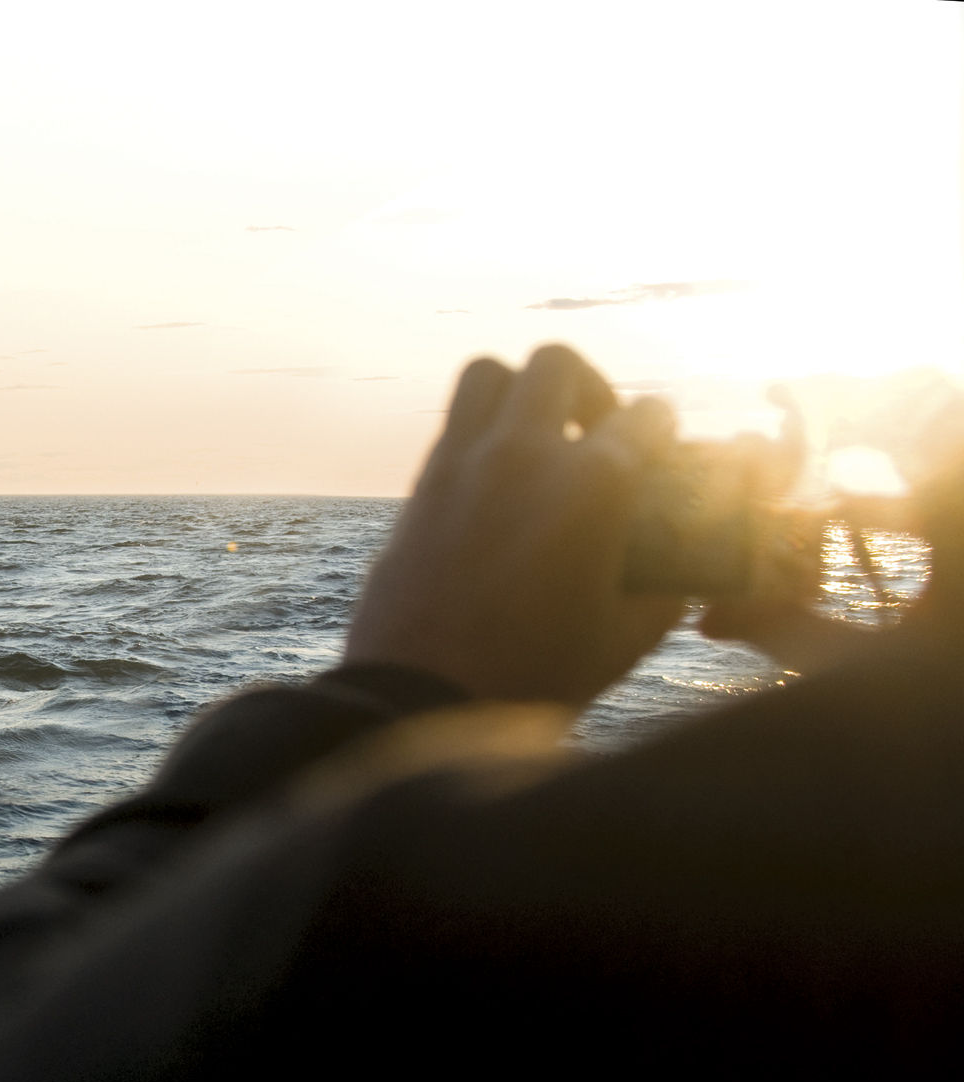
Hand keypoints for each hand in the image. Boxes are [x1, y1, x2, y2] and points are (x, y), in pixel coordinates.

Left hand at [343, 345, 684, 708]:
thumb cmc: (534, 677)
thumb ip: (667, 583)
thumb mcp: (629, 636)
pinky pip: (452, 426)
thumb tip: (680, 560)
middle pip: (558, 365)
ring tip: (539, 439)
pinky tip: (496, 482)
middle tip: (596, 433)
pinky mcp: (418, 488)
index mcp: (593, 486)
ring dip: (521, 392)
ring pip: (489, 374)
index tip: (661, 451)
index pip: (647, 418)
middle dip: (589, 388)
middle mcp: (524, 455)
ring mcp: (461, 464)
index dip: (663, 432)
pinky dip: (480, 433)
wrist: (423, 700)